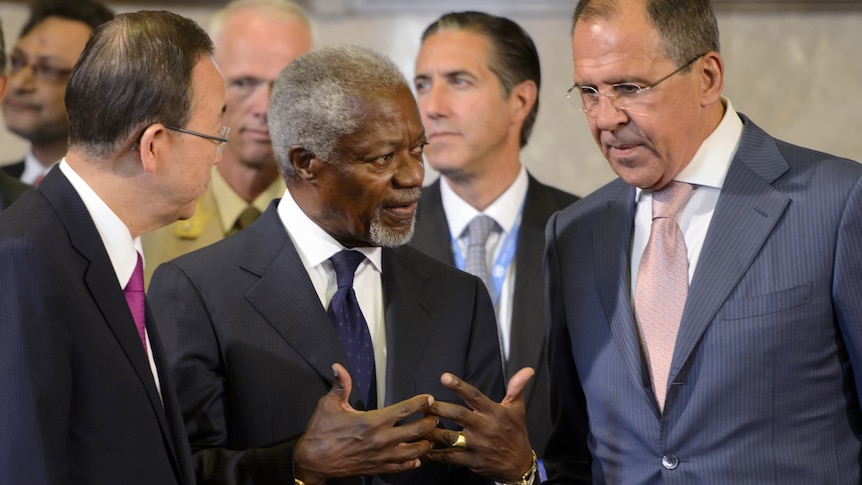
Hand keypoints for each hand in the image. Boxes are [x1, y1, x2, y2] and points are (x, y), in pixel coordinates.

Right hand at [293, 363, 436, 484]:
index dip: (420, 403)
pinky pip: (400, 468)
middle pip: (416, 431)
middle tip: (436, 417)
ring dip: (424, 444)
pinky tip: (416, 459)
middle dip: (429, 423)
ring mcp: (381, 456)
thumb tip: (338, 366)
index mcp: (373, 421)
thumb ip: (340, 385)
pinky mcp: (377, 468)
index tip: (429, 399)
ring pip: (413, 452)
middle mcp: (381, 440)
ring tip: (431, 438)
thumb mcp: (328, 404)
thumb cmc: (321, 432)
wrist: (313, 461)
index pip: (405, 410)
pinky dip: (411, 463)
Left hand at [425, 367, 534, 482]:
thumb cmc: (516, 433)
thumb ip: (517, 388)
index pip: (474, 396)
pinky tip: (423, 448)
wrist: (519, 464)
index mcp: (493, 412)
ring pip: (450, 436)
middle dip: (438, 408)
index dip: (459, 386)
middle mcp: (484, 427)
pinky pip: (449, 457)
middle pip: (458, 414)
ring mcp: (477, 445)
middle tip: (422, 403)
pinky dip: (435, 453)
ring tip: (417, 424)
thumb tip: (527, 369)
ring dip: (432, 430)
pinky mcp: (471, 461)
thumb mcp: (518, 409)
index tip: (444, 377)